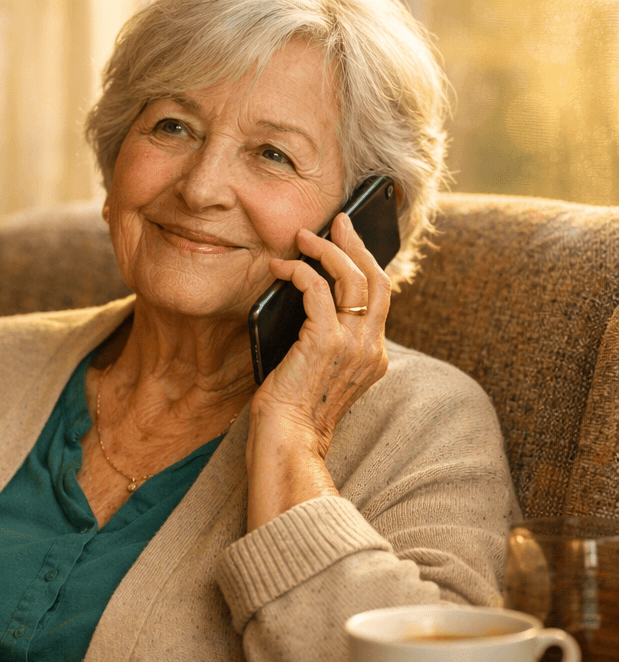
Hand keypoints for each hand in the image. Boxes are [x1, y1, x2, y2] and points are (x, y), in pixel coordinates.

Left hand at [246, 212, 390, 526]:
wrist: (287, 440)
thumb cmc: (291, 410)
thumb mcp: (317, 370)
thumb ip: (323, 340)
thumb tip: (305, 299)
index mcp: (373, 356)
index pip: (381, 299)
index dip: (367, 265)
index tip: (352, 242)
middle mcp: (370, 348)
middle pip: (376, 279)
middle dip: (357, 244)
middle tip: (339, 220)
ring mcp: (352, 344)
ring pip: (351, 278)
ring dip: (326, 250)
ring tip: (303, 236)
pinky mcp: (324, 341)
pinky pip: (316, 289)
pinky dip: (299, 271)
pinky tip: (280, 267)